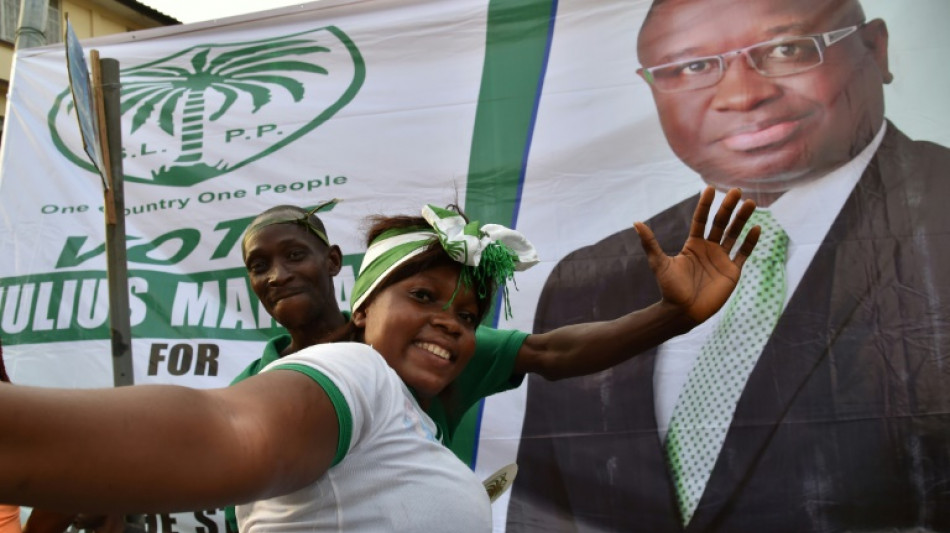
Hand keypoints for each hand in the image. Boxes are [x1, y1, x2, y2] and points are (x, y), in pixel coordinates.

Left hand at [634, 186, 757, 323]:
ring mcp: (722, 259)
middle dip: (728, 207)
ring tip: (750, 203)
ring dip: (742, 219)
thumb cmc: (670, 288)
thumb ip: (650, 243)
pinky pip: (743, 253)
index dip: (706, 205)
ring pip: (734, 234)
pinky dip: (750, 241)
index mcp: (694, 244)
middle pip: (721, 223)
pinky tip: (757, 228)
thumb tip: (636, 223)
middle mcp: (709, 249)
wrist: (683, 311)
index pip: (701, 219)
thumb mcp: (659, 263)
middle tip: (736, 191)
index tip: (710, 188)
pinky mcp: (732, 271)